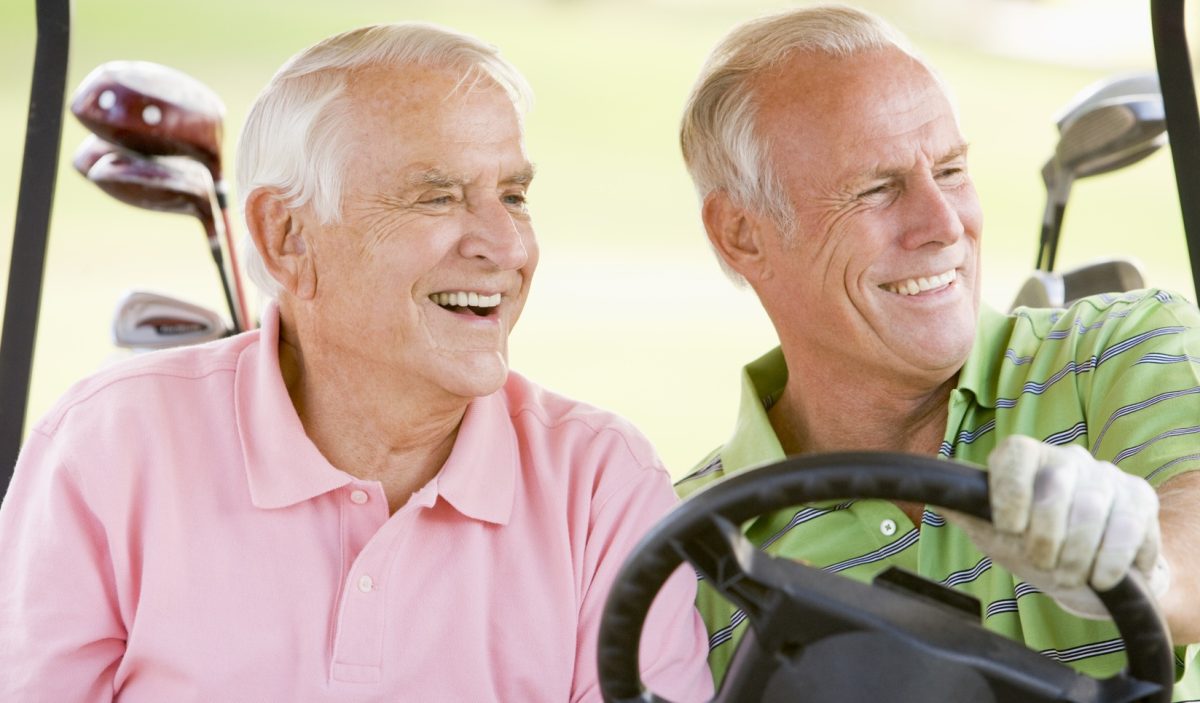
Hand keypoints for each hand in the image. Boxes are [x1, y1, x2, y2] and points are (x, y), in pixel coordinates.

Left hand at [946, 435, 1170, 618]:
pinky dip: (1112, 562)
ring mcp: (1107, 475)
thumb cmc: (1030, 545)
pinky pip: (1129, 529)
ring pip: (1093, 510)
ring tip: (1067, 575)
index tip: (1009, 527)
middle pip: (1057, 485)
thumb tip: (930, 493)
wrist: (1086, 572)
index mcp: (1026, 458)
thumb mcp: (991, 532)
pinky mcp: (1141, 498)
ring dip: (1077, 555)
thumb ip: (966, 512)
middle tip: (1042, 563)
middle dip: (1046, 535)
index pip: (1017, 453)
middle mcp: (1068, 458)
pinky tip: (1101, 577)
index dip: (1011, 490)